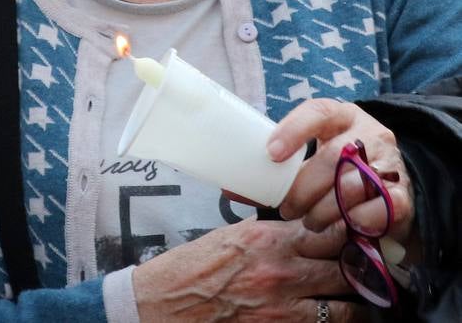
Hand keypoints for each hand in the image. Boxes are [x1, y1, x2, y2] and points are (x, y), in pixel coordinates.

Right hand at [133, 218, 358, 320]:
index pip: (326, 229)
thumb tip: (291, 227)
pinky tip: (345, 319)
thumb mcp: (227, 237)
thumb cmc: (189, 269)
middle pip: (344, 265)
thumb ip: (264, 233)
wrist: (166, 304)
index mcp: (266, 238)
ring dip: (359, 301)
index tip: (360, 231)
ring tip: (368, 298)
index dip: (349, 231)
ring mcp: (285, 305)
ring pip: (347, 305)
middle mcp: (282, 270)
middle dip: (361, 266)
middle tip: (374, 266)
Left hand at [270, 99, 413, 243]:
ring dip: (325, 210)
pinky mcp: (402, 194)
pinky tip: (343, 227)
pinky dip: (355, 221)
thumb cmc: (339, 165)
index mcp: (341, 115)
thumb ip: (281, 167)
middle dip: (303, 188)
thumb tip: (232, 187)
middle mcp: (368, 134)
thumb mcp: (314, 154)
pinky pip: (378, 210)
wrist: (389, 182)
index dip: (293, 130)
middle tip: (287, 208)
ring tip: (311, 222)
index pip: (317, 112)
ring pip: (352, 186)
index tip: (271, 153)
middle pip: (331, 157)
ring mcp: (389, 163)